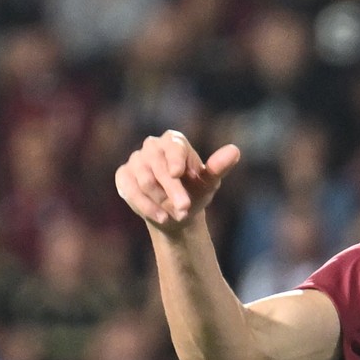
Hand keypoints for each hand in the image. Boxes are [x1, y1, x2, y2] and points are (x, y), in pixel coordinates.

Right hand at [115, 131, 240, 232]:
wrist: (176, 212)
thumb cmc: (195, 192)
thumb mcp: (209, 182)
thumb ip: (218, 167)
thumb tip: (235, 150)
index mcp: (174, 142)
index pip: (173, 146)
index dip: (174, 158)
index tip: (178, 173)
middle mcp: (152, 147)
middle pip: (157, 165)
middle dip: (172, 189)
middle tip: (184, 208)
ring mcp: (136, 161)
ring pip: (143, 179)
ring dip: (160, 200)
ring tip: (177, 215)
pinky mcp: (124, 176)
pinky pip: (130, 190)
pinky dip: (145, 206)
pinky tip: (161, 217)